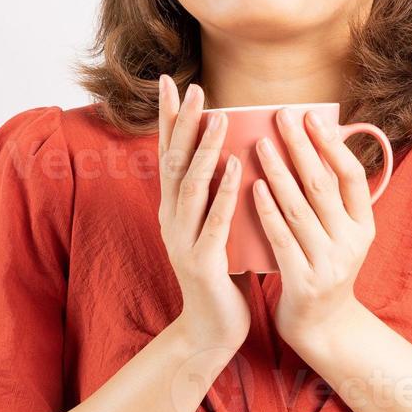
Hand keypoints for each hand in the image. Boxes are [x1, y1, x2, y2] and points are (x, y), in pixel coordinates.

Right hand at [155, 74, 252, 355]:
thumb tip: (242, 150)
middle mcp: (171, 218)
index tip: (172, 81)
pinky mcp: (201, 261)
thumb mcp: (219, 226)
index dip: (171, 118)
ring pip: (190, 186)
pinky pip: (214, 220)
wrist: (212, 329)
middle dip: (184, 123)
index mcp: (175, 208)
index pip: (169, 154)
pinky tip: (237, 168)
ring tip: (219, 117)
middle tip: (194, 87)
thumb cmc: (223, 274)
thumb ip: (221, 194)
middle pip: (173, 161)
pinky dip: (224, 192)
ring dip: (204, 149)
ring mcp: (183, 239)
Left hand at [252, 107, 375, 356]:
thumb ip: (334, 199)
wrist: (322, 326)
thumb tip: (321, 143)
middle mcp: (351, 243)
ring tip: (260, 144)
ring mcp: (328, 264)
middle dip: (301, 147)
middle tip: (281, 116)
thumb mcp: (342, 235)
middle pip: (323, 186)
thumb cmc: (324, 267)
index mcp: (364, 226)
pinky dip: (267, 210)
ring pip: (299, 208)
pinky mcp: (303, 281)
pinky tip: (253, 187)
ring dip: (278, 172)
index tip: (310, 115)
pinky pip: (281, 238)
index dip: (332, 145)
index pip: (352, 177)